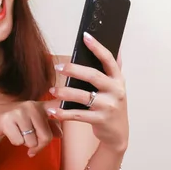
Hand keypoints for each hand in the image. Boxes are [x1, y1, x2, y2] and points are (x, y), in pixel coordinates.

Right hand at [0, 100, 61, 156]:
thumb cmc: (14, 120)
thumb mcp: (32, 120)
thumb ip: (47, 126)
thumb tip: (61, 134)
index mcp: (39, 106)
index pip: (55, 106)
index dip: (63, 108)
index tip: (70, 102)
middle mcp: (31, 106)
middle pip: (46, 136)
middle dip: (38, 146)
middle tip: (32, 146)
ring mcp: (19, 112)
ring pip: (31, 141)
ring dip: (25, 143)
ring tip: (18, 133)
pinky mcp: (8, 120)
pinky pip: (19, 142)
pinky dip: (15, 142)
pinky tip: (10, 133)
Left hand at [49, 32, 128, 152]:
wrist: (118, 133)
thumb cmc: (112, 105)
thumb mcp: (117, 87)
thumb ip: (114, 69)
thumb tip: (117, 46)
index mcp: (118, 80)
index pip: (109, 60)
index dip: (98, 47)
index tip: (85, 36)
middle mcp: (115, 91)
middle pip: (93, 76)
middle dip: (74, 70)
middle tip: (57, 67)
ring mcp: (108, 107)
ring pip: (83, 96)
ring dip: (65, 92)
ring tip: (52, 90)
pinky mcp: (99, 120)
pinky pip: (78, 115)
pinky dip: (63, 113)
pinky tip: (52, 111)